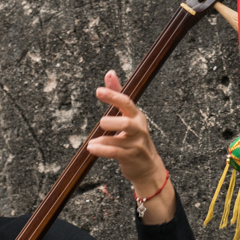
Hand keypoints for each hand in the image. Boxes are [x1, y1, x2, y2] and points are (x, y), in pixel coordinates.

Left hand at [87, 70, 174, 224]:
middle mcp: (138, 128)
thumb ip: (117, 95)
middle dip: (112, 122)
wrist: (148, 167)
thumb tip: (110, 73)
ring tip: (91, 143)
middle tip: (101, 123)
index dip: (113, 96)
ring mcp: (136, 144)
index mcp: (136, 116)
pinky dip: (102, 150)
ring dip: (103, 141)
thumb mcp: (128, 116)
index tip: (98, 91)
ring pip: (119, 140)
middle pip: (127, 122)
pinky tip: (92, 148)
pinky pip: (115, 153)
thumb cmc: (134, 138)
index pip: (126, 102)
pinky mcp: (131, 157)